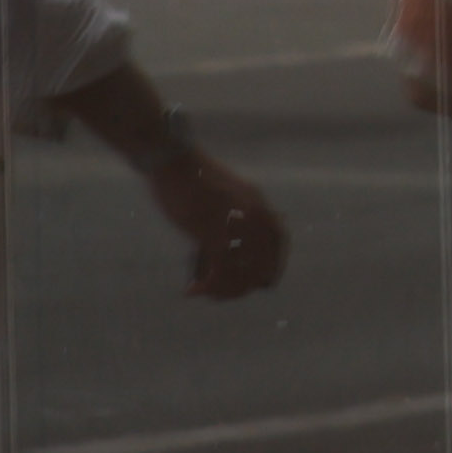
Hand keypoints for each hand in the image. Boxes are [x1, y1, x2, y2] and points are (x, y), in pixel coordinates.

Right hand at [143, 137, 289, 300]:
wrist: (172, 159)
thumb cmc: (189, 176)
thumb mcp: (222, 192)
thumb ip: (232, 212)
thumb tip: (226, 241)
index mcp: (257, 201)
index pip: (279, 238)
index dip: (275, 263)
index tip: (265, 281)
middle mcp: (253, 212)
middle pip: (264, 260)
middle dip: (247, 283)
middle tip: (226, 293)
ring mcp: (233, 222)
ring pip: (243, 269)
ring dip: (225, 289)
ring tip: (206, 292)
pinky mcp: (210, 229)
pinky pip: (221, 268)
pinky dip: (210, 285)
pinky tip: (193, 289)